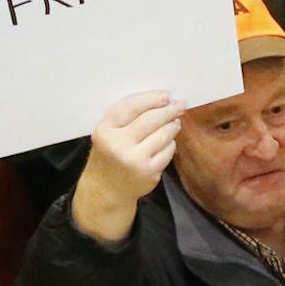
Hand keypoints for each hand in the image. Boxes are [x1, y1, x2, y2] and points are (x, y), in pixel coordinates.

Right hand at [70, 90, 184, 243]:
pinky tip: (168, 140)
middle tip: (179, 104)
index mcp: (105, 130)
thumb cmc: (109, 155)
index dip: (151, 99)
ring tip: (176, 120)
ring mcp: (135, 160)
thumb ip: (125, 117)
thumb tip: (159, 99)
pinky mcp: (149, 172)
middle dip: (168, 109)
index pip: (131, 107)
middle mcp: (118, 145)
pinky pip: (168, 149)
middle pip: (151, 119)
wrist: (106, 191)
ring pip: (163, 133)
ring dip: (173, 124)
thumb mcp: (107, 134)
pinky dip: (170, 142)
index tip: (165, 95)